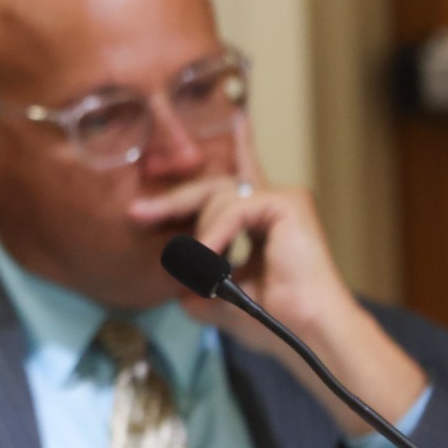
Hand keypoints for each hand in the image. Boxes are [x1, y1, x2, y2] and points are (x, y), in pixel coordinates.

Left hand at [126, 112, 425, 433]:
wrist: (308, 335)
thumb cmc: (275, 323)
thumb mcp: (221, 300)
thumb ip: (197, 284)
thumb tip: (176, 287)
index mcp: (264, 221)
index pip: (244, 175)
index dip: (239, 143)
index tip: (236, 113)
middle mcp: (275, 204)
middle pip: (212, 186)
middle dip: (172, 200)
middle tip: (140, 212)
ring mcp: (284, 201)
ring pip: (217, 200)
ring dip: (201, 237)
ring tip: (203, 269)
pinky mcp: (289, 204)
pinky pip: (233, 210)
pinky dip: (217, 236)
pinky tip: (215, 259)